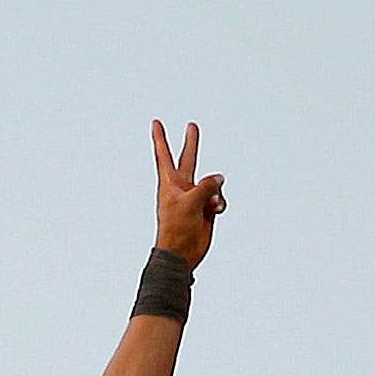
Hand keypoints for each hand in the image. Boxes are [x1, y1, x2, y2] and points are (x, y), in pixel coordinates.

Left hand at [151, 120, 227, 268]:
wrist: (182, 253)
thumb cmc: (177, 228)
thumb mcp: (191, 201)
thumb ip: (206, 185)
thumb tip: (219, 178)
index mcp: (169, 183)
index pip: (164, 154)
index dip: (160, 138)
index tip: (155, 122)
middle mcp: (181, 187)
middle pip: (188, 159)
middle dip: (191, 144)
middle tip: (192, 126)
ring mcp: (194, 197)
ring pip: (211, 183)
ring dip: (215, 191)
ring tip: (211, 204)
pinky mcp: (204, 208)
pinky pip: (217, 198)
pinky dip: (219, 202)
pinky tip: (215, 210)